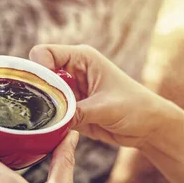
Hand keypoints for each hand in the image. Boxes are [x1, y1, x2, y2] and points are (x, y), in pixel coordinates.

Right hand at [29, 44, 167, 147]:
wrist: (149, 128)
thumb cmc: (136, 108)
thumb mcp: (106, 108)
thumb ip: (78, 112)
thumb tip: (51, 121)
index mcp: (81, 58)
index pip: (44, 53)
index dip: (37, 68)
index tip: (40, 89)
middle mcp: (71, 71)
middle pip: (37, 74)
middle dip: (34, 90)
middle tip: (38, 109)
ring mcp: (68, 90)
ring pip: (39, 95)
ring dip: (39, 108)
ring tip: (44, 121)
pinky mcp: (68, 108)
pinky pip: (47, 112)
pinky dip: (45, 121)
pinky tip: (49, 129)